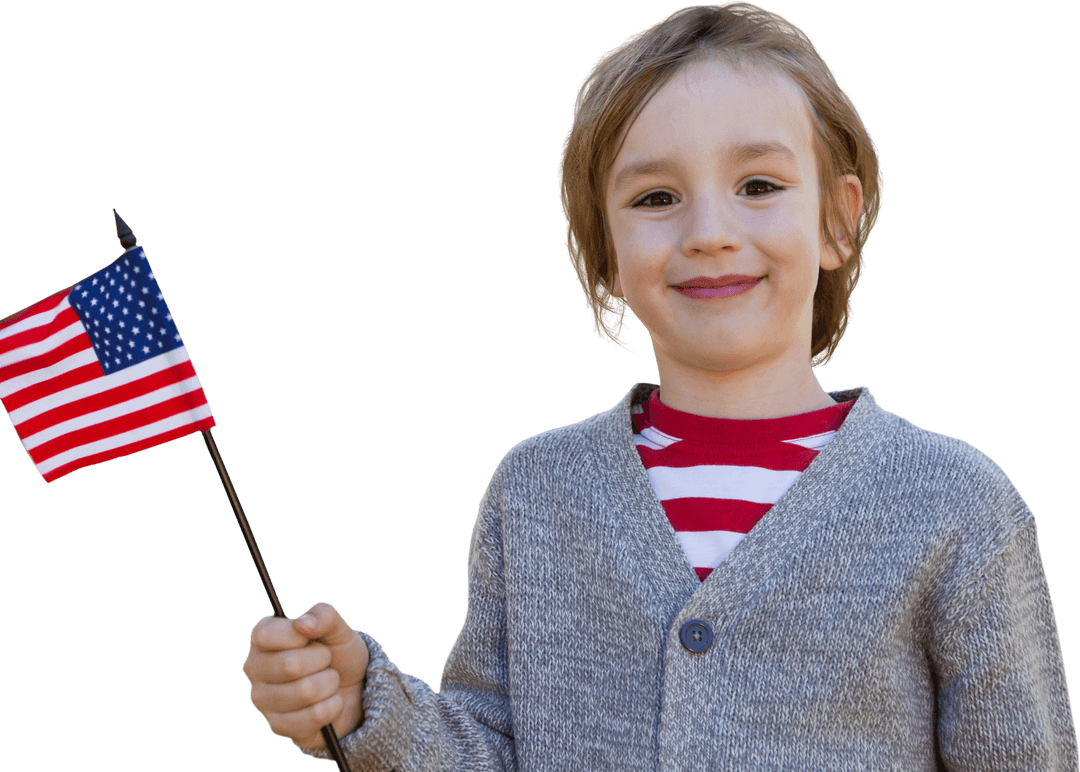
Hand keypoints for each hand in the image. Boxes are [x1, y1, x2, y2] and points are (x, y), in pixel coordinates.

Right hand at [242, 601, 368, 749]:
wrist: (354, 687)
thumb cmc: (337, 652)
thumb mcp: (338, 627)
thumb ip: (324, 615)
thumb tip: (302, 623)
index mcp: (262, 637)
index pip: (267, 635)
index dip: (299, 636)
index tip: (312, 638)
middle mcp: (255, 668)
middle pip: (291, 664)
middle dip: (322, 660)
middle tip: (325, 660)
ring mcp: (263, 700)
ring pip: (306, 691)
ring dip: (329, 683)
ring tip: (328, 680)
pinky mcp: (278, 726)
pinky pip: (314, 716)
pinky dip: (333, 706)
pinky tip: (330, 702)